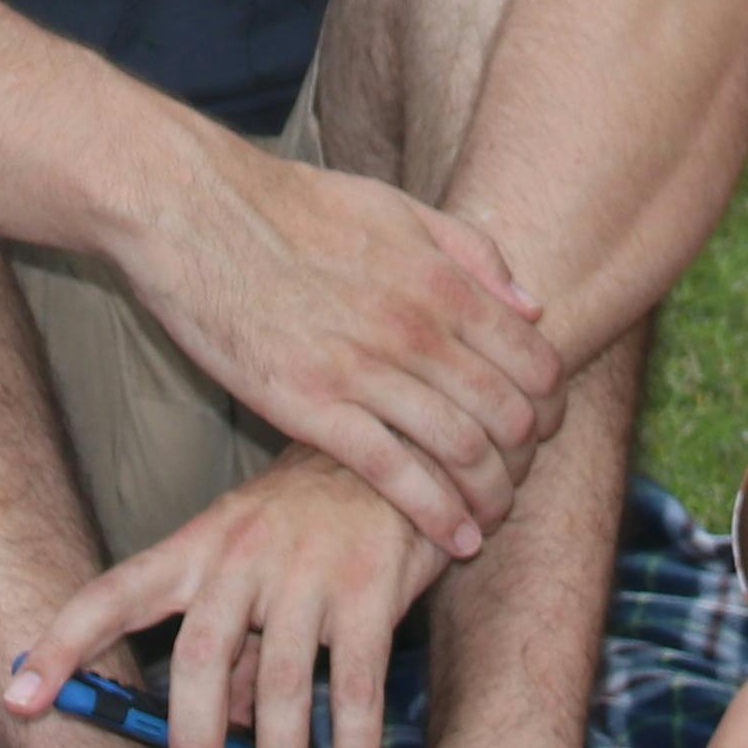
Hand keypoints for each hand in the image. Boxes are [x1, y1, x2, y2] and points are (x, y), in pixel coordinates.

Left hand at [5, 450, 435, 747]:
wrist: (401, 454)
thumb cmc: (315, 520)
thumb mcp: (254, 567)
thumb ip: (235, 648)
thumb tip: (216, 730)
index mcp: (197, 548)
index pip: (112, 596)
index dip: (61, 648)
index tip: (18, 699)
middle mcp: (242, 554)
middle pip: (200, 657)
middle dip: (191, 741)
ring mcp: (307, 569)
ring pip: (282, 683)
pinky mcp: (371, 586)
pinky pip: (357, 687)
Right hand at [131, 142, 554, 558]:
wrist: (198, 213)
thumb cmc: (295, 207)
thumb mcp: (399, 208)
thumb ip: (472, 253)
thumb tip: (531, 307)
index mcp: (441, 280)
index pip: (533, 362)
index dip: (549, 405)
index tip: (542, 429)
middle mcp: (416, 329)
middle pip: (507, 415)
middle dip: (525, 460)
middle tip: (519, 482)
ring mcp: (365, 371)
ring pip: (460, 452)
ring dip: (489, 497)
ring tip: (491, 521)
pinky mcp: (312, 407)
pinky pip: (394, 475)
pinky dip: (435, 514)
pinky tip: (453, 540)